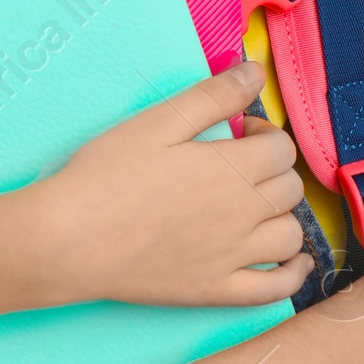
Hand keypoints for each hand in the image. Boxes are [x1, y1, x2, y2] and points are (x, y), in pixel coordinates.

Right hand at [30, 59, 314, 308]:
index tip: (238, 133)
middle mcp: (243, 214)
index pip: (280, 147)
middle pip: (289, 188)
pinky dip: (293, 275)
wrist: (69, 240)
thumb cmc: (106, 175)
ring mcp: (233, 257)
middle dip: (273, 170)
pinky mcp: (216, 291)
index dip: (263, 133)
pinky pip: (275, 288)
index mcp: (232, 168)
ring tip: (258, 207)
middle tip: (239, 165)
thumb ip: (213, 95)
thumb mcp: (158, 121)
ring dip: (283, 216)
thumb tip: (256, 72)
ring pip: (290, 235)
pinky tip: (294, 261)